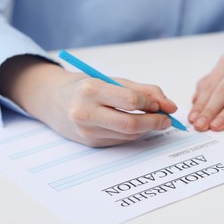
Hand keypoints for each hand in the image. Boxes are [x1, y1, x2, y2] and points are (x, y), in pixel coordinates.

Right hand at [0, 56, 176, 146]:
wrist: (53, 100)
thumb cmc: (85, 86)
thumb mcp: (112, 80)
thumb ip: (143, 90)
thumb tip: (170, 106)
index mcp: (91, 89)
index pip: (130, 100)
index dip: (152, 103)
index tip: (162, 104)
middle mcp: (86, 112)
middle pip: (130, 124)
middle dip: (154, 123)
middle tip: (167, 119)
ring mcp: (86, 131)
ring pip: (128, 135)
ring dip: (146, 129)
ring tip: (153, 120)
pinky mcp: (90, 143)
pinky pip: (120, 141)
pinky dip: (134, 134)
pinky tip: (135, 125)